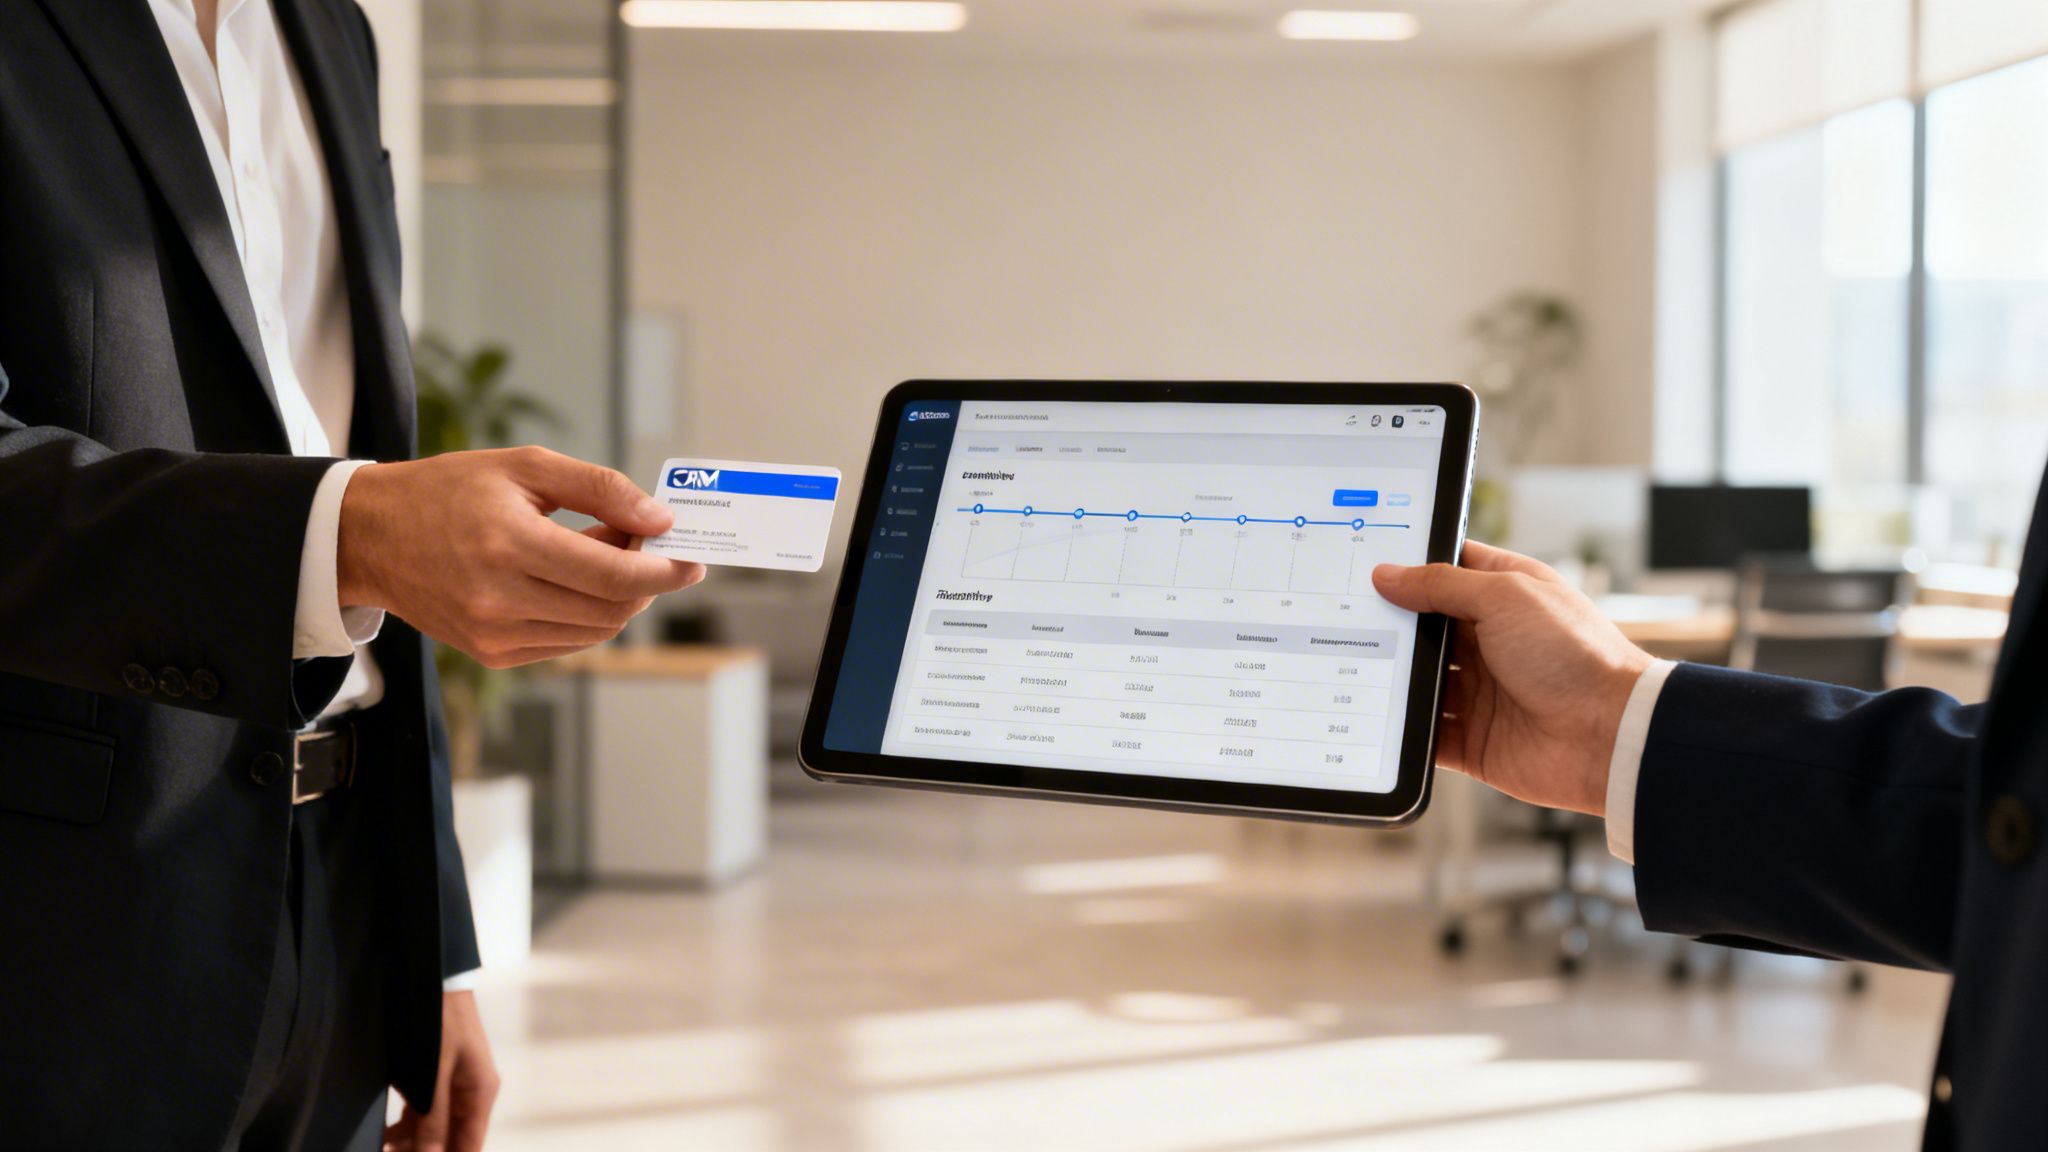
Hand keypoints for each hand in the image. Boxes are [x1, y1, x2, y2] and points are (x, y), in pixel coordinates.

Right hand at [338, 446, 705, 666]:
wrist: (371, 535)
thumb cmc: (449, 491)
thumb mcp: (525, 467)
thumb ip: (601, 489)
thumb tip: (660, 520)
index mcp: (509, 543)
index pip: (612, 576)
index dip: (664, 572)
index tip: (692, 560)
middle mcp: (500, 597)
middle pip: (611, 610)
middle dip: (644, 581)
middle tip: (642, 544)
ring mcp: (493, 632)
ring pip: (594, 631)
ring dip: (617, 598)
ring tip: (600, 554)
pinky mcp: (490, 652)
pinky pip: (565, 642)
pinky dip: (586, 615)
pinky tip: (571, 580)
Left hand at [385, 991, 499, 1151]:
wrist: (430, 974)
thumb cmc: (437, 1018)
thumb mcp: (433, 1072)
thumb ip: (433, 1118)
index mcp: (479, 1093)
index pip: (469, 1147)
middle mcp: (469, 1093)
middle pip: (450, 1140)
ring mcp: (451, 1085)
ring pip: (433, 1129)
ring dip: (409, 1142)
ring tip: (383, 1146)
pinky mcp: (433, 1077)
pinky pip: (422, 1113)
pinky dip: (404, 1126)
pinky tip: (384, 1132)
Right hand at [1371, 541, 1653, 815]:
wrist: (1610, 736)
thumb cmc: (1575, 655)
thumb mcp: (1505, 597)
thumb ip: (1442, 584)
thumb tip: (1389, 575)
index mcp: (1506, 597)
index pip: (1449, 572)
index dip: (1412, 567)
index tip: (1368, 566)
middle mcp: (1493, 643)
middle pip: (1426, 630)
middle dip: (1391, 626)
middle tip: (1345, 618)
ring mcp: (1483, 693)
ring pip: (1420, 683)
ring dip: (1393, 679)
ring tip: (1352, 666)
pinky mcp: (1475, 740)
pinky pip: (1427, 736)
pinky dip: (1404, 732)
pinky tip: (1377, 719)